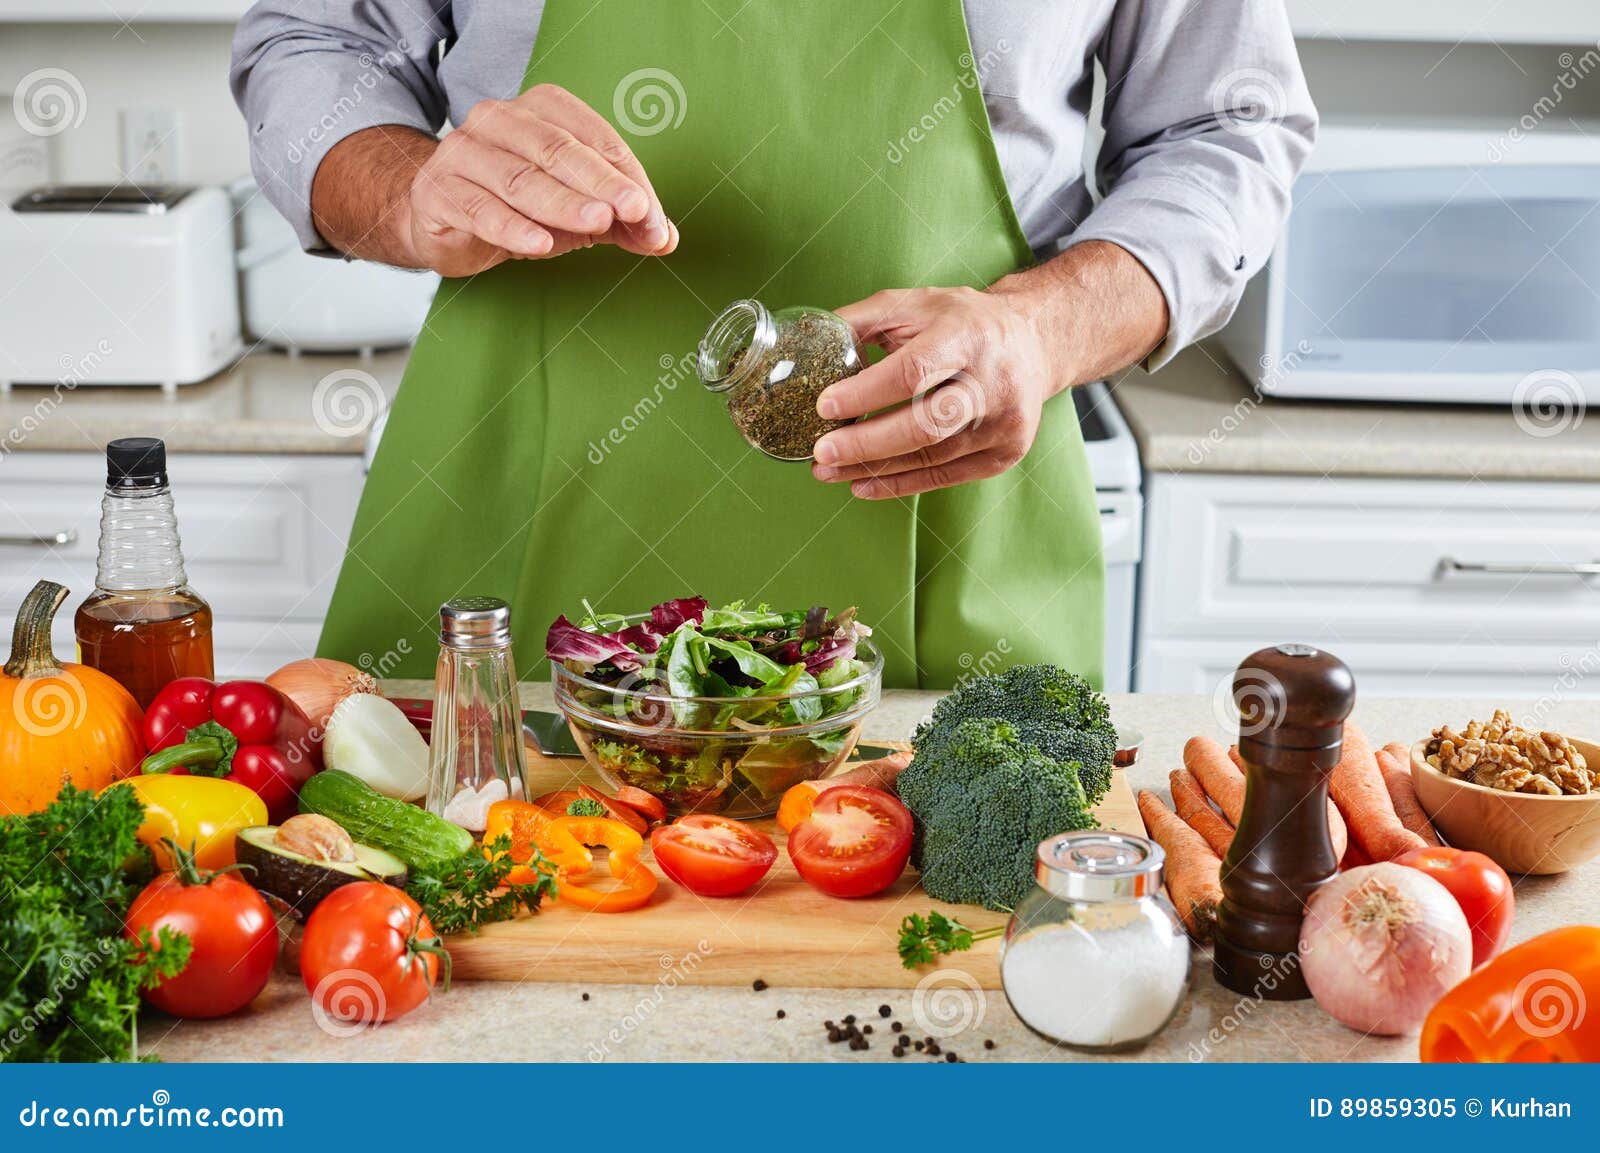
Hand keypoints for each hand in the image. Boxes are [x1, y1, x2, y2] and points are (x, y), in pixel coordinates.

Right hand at [403, 84, 676, 275]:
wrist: (445, 221)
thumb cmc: (519, 205)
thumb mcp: (578, 210)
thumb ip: (623, 221)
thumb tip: (664, 238)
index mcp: (541, 110)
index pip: (593, 138)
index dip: (626, 177)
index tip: (650, 213)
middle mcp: (498, 120)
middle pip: (557, 150)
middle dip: (600, 183)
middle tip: (634, 210)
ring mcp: (463, 152)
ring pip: (520, 179)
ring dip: (563, 204)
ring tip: (597, 224)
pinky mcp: (438, 192)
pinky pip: (479, 209)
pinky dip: (512, 228)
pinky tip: (539, 244)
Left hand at [810, 286, 1061, 498]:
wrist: (1034, 342)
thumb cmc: (962, 322)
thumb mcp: (916, 304)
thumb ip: (862, 320)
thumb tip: (808, 345)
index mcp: (966, 336)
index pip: (913, 371)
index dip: (865, 393)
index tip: (823, 406)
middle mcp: (991, 381)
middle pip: (925, 424)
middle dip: (866, 443)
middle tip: (820, 452)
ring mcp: (1003, 423)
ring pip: (931, 456)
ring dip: (873, 468)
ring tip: (827, 470)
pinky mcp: (1004, 453)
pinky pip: (944, 475)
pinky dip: (898, 483)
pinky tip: (861, 483)